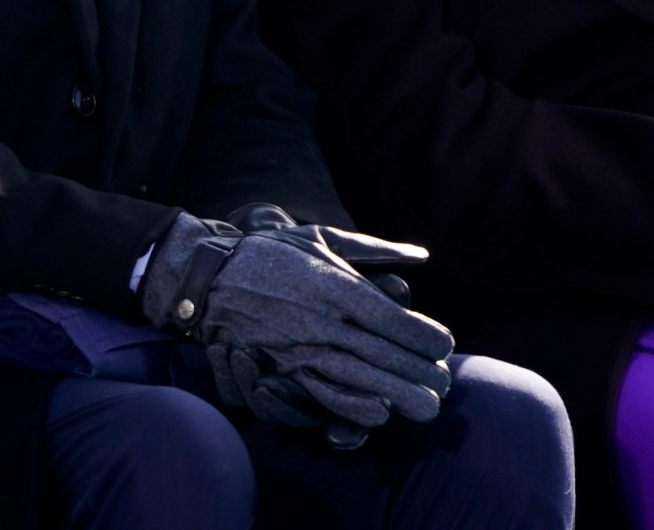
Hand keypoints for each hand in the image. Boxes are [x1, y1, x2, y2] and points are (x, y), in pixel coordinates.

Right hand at [141, 215, 453, 428]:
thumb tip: (422, 255)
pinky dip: (353, 407)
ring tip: (427, 408)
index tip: (443, 347)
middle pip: (384, 355)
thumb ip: (375, 249)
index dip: (425, 337)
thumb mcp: (322, 237)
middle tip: (445, 386)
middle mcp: (323, 320)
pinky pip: (323, 394)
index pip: (394, 319)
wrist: (207, 277)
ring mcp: (301, 349)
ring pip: (360, 380)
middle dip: (420, 374)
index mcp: (336, 285)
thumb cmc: (271, 252)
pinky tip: (379, 415)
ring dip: (397, 395)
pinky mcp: (280, 371)